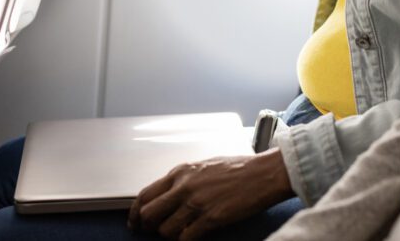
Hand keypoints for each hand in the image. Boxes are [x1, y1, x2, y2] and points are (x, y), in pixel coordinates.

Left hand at [127, 149, 293, 239]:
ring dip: (170, 236)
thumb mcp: (204, 166)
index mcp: (181, 172)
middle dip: (148, 227)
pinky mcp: (210, 218)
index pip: (144, 195)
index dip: (135, 213)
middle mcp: (184, 187)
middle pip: (148, 215)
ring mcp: (196, 203)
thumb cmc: (239, 168)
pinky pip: (185, 238)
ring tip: (181, 232)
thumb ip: (184, 180)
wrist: (264, 173)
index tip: (135, 222)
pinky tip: (194, 236)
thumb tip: (168, 196)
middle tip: (153, 232)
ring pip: (165, 231)